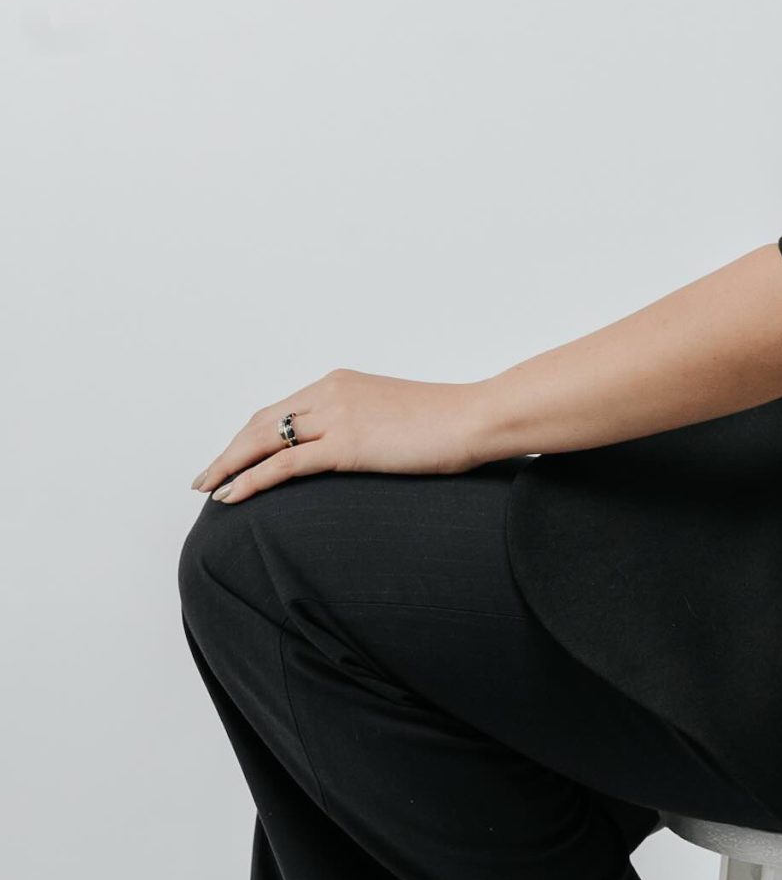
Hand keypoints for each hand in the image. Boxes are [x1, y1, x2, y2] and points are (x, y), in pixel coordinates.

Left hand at [190, 368, 494, 503]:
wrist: (477, 417)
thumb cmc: (450, 423)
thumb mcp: (397, 418)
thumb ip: (367, 427)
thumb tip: (360, 451)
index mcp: (341, 382)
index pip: (281, 409)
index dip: (250, 436)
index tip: (233, 457)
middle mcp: (330, 392)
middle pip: (261, 422)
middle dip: (229, 452)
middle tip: (206, 478)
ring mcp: (336, 416)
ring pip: (263, 441)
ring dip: (229, 466)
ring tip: (208, 490)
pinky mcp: (345, 444)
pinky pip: (283, 464)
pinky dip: (250, 480)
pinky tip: (232, 496)